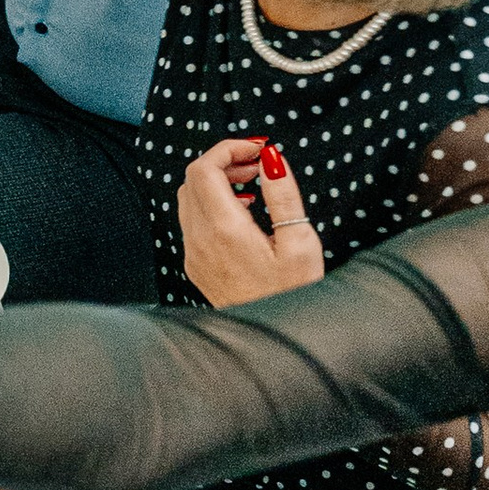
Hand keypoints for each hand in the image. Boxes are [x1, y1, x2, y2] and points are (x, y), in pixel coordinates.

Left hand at [177, 136, 324, 305]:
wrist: (273, 341)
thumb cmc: (293, 294)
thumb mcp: (300, 241)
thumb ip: (283, 194)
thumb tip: (271, 159)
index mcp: (224, 230)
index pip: (204, 168)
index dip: (227, 148)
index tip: (257, 149)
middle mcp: (199, 240)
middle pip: (191, 179)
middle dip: (223, 162)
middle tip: (257, 165)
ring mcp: (192, 254)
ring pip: (188, 199)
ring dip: (216, 182)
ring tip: (253, 186)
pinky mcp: (194, 265)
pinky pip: (191, 221)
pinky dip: (211, 204)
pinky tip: (243, 211)